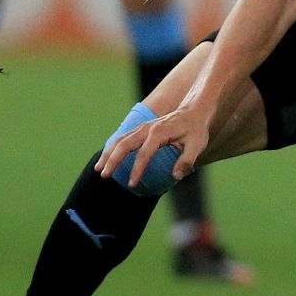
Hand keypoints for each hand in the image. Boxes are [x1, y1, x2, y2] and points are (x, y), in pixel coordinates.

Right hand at [95, 102, 210, 188]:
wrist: (194, 110)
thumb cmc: (196, 129)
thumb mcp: (197, 145)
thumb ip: (187, 161)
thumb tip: (176, 177)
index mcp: (159, 132)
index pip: (144, 153)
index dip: (137, 169)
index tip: (132, 184)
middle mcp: (147, 128)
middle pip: (124, 144)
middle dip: (113, 160)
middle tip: (104, 176)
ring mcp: (143, 127)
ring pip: (120, 140)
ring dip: (108, 154)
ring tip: (99, 169)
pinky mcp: (142, 129)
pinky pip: (123, 138)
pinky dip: (113, 148)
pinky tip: (107, 159)